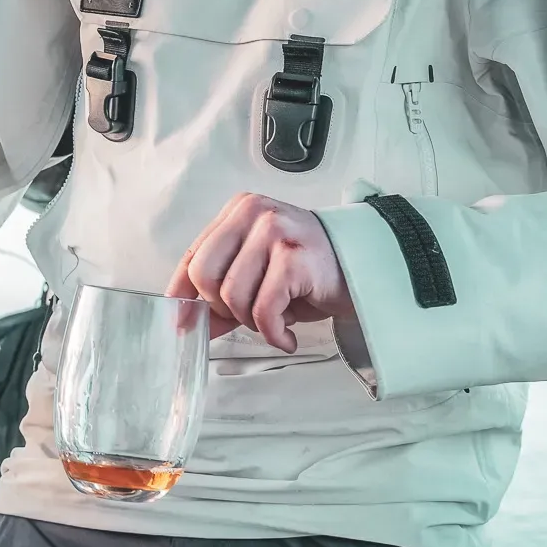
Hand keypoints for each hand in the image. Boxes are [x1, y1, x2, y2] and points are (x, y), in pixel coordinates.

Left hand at [167, 193, 354, 353]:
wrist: (364, 269)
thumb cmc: (309, 272)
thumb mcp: (260, 276)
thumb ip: (223, 295)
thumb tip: (188, 322)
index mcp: (239, 211)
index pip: (193, 255)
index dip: (183, 293)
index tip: (182, 322)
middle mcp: (254, 214)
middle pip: (205, 275)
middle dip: (222, 308)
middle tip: (249, 317)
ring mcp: (275, 232)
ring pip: (233, 295)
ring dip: (252, 322)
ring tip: (277, 319)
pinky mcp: (294, 257)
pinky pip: (263, 310)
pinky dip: (273, 333)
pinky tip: (287, 336)